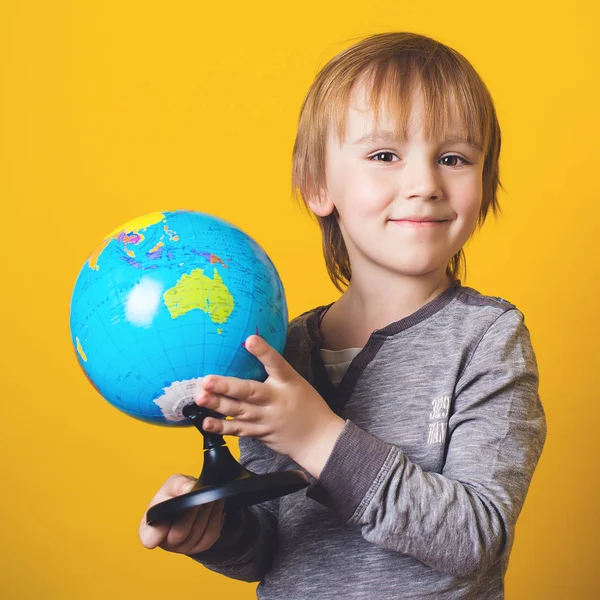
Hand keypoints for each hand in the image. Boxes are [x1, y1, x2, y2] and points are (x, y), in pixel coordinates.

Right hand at [139, 474, 224, 554]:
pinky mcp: (200, 546)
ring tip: (212, 496)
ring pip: (197, 534)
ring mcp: (183, 547)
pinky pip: (210, 536)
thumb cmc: (177, 494)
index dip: (154, 535)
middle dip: (193, 512)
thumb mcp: (174, 484)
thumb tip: (188, 489)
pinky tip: (217, 506)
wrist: (193, 500)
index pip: (148, 537)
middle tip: (202, 497)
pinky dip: (216, 519)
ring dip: (208, 513)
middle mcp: (165, 541)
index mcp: (150, 527)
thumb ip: (178, 484)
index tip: (161, 526)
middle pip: (179, 533)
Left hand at [195, 335, 345, 477]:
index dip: (264, 352)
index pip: (277, 364)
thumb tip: (250, 346)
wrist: (318, 438)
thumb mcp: (296, 382)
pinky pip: (238, 430)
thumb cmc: (306, 405)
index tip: (250, 339)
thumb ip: (275, 370)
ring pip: (239, 411)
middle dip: (226, 386)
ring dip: (217, 405)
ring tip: (200, 397)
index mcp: (288, 382)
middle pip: (250, 392)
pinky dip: (221, 427)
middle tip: (206, 380)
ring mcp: (266, 419)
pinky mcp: (260, 433)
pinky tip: (205, 422)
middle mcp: (276, 400)